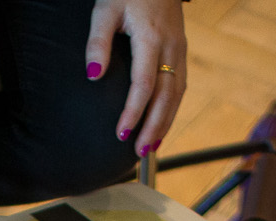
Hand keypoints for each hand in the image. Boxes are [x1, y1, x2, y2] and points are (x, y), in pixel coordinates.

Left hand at [86, 0, 188, 156]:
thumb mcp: (105, 9)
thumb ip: (98, 42)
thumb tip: (94, 75)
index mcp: (151, 38)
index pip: (144, 85)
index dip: (133, 112)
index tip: (121, 133)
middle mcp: (170, 47)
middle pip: (166, 96)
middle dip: (154, 127)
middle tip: (139, 152)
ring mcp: (180, 50)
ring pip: (177, 94)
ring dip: (165, 123)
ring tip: (150, 147)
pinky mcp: (182, 51)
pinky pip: (180, 86)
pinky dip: (172, 110)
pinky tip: (161, 125)